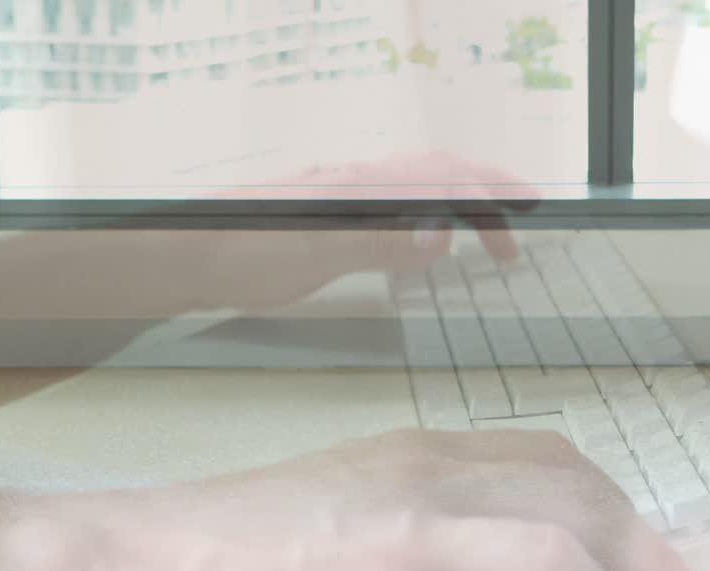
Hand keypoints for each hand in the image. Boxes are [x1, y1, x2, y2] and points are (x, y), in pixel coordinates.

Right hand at [73, 429, 709, 570]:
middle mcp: (427, 481)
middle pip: (576, 499)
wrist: (135, 568)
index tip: (653, 569)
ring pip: (554, 559)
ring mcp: (405, 535)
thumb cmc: (230, 552)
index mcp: (421, 456)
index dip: (618, 516)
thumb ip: (429, 547)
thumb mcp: (343, 513)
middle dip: (647, 561)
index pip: (552, 463)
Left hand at [203, 151, 540, 310]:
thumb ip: (379, 241)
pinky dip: (427, 217)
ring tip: (483, 239)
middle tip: (514, 238)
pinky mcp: (327, 211)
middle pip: (437, 176)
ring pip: (416, 188)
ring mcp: (340, 194)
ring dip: (458, 208)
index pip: (442, 176)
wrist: (182, 254)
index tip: (527, 209)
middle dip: (485, 199)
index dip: (490, 190)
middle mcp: (354, 181)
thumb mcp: (313, 254)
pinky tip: (424, 239)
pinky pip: (394, 204)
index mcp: (359, 186)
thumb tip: (440, 235)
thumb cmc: (238, 253)